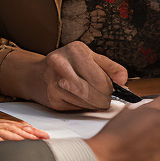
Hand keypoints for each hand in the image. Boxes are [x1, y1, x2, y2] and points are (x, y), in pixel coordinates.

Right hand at [0, 41, 128, 111]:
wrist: (35, 74)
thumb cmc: (66, 63)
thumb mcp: (88, 56)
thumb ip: (109, 66)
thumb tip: (124, 79)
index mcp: (75, 51)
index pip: (101, 78)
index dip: (111, 88)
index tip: (113, 90)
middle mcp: (61, 65)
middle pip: (94, 92)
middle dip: (105, 99)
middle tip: (106, 99)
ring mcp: (55, 84)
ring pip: (86, 103)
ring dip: (95, 105)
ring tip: (96, 99)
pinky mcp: (53, 101)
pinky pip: (77, 109)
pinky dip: (84, 108)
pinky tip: (82, 101)